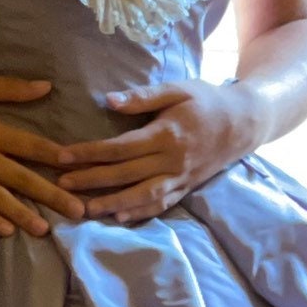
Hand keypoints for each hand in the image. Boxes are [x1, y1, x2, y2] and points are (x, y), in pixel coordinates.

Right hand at [0, 74, 86, 235]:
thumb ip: (9, 88)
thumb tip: (46, 86)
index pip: (28, 144)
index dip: (54, 155)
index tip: (77, 165)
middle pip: (20, 177)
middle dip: (51, 195)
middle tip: (78, 210)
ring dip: (23, 214)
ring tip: (45, 229)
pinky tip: (5, 231)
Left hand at [56, 82, 258, 222]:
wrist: (245, 122)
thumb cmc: (207, 101)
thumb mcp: (178, 89)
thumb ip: (143, 96)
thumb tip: (108, 100)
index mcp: (166, 134)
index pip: (120, 147)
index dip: (89, 153)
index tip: (63, 156)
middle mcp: (172, 161)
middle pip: (125, 174)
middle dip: (92, 180)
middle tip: (61, 185)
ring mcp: (181, 178)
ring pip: (142, 196)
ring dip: (112, 204)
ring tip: (85, 209)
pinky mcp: (187, 188)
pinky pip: (162, 204)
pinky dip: (140, 213)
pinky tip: (119, 217)